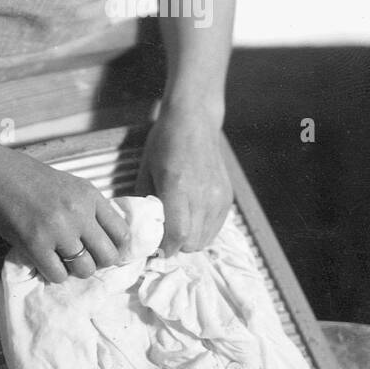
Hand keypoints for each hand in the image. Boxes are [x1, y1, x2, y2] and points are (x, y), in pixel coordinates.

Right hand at [0, 146, 129, 283]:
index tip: (103, 250)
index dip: (115, 247)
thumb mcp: (69, 185)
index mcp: (90, 195)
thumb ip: (89, 207)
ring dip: (75, 270)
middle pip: (108, 256)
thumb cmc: (28, 177)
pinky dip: (53, 273)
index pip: (121, 233)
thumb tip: (106, 238)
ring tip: (62, 259)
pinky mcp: (35, 245)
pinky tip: (45, 261)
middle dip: (97, 262)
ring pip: (85, 270)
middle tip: (83, 258)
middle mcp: (79, 213)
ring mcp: (58, 230)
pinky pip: (58, 275)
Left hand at [135, 103, 232, 257]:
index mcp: (178, 187)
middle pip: (192, 243)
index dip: (165, 248)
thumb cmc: (165, 141)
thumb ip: (144, 201)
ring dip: (190, 239)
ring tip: (178, 225)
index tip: (155, 248)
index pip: (177, 234)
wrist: (194, 120)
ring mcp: (218, 197)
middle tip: (164, 235)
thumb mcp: (146, 169)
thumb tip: (142, 228)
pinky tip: (192, 216)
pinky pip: (215, 228)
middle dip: (175, 245)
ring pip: (205, 239)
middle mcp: (202, 195)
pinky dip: (203, 230)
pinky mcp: (227, 197)